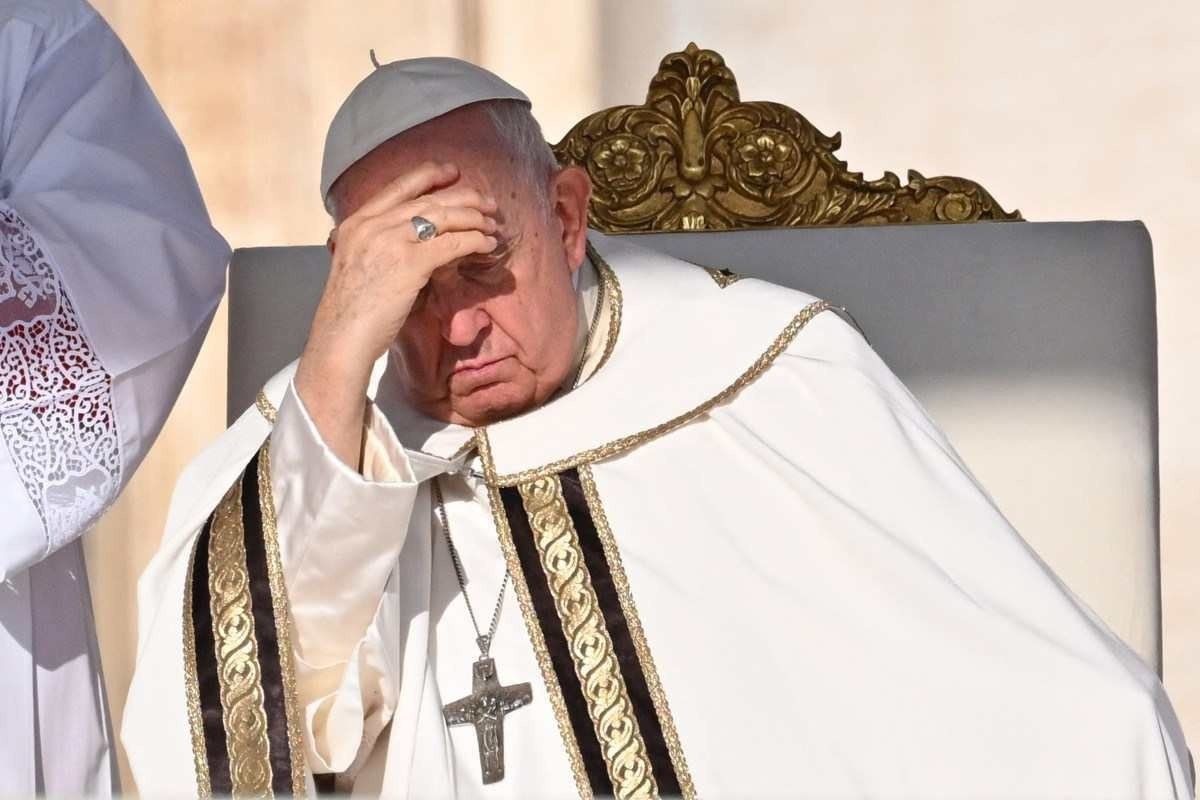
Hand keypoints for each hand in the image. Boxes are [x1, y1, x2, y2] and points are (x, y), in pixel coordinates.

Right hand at [295, 162, 498, 467]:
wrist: (340, 339)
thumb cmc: (352, 313)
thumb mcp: (359, 266)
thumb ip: (379, 247)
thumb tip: (416, 243)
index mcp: (356, 222)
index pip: (398, 187)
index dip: (429, 175)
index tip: (453, 173)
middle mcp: (371, 224)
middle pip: (428, 200)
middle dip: (464, 198)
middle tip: (488, 204)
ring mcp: (389, 240)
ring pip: (443, 217)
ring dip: (474, 219)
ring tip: (494, 225)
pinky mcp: (408, 262)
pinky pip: (451, 243)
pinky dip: (474, 241)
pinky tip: (487, 245)